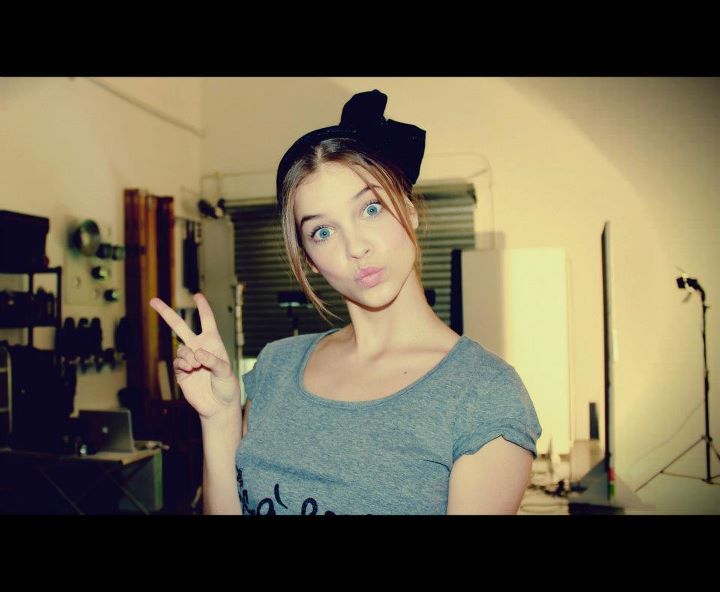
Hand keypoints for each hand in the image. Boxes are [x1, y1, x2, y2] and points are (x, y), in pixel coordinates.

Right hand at [150, 293, 239, 419]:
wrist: (217, 406)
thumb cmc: (227, 386)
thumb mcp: (226, 372)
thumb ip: (213, 361)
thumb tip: (197, 353)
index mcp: (213, 343)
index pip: (207, 321)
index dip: (202, 307)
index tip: (197, 295)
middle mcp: (199, 348)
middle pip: (180, 327)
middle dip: (166, 313)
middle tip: (153, 300)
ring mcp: (188, 359)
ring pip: (180, 349)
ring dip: (188, 356)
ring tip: (197, 366)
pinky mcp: (181, 372)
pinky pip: (177, 362)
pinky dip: (183, 364)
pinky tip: (190, 370)